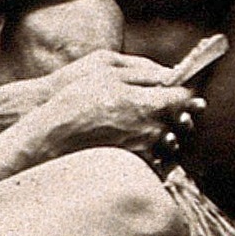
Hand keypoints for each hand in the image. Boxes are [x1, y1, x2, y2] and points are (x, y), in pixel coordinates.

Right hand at [28, 49, 200, 158]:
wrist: (48, 136)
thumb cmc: (74, 99)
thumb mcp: (107, 71)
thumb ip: (144, 71)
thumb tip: (170, 74)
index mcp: (149, 103)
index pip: (184, 97)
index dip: (186, 92)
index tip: (185, 90)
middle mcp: (152, 129)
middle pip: (181, 121)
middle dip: (180, 113)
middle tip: (175, 108)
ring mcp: (143, 149)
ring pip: (170, 140)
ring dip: (168, 132)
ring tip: (155, 125)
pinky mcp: (133, 164)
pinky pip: (155, 158)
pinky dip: (154, 149)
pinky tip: (140, 141)